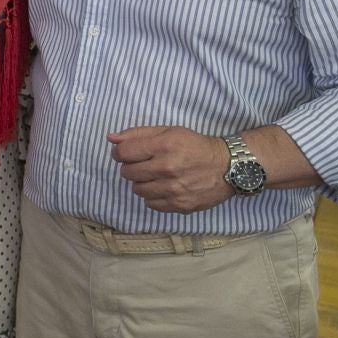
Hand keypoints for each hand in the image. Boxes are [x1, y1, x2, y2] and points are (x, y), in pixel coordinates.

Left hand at [111, 126, 236, 212]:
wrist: (228, 166)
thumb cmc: (195, 146)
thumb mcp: (168, 132)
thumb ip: (137, 134)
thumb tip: (110, 138)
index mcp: (163, 146)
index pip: (123, 153)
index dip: (120, 153)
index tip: (126, 154)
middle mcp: (167, 168)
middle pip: (127, 173)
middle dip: (131, 168)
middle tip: (145, 164)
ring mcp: (173, 189)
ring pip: (137, 190)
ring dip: (142, 183)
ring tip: (155, 176)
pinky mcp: (180, 205)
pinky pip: (151, 204)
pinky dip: (153, 197)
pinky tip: (164, 188)